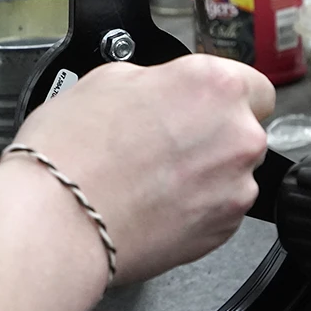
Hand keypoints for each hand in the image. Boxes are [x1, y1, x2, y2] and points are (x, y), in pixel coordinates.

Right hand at [6, 54, 274, 283]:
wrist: (58, 219)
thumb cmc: (72, 150)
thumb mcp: (105, 79)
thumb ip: (154, 81)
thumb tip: (160, 90)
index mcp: (213, 85)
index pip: (252, 85)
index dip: (219, 95)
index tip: (197, 104)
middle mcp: (237, 135)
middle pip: (241, 129)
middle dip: (208, 133)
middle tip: (159, 140)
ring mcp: (234, 188)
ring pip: (230, 172)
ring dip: (202, 172)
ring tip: (148, 175)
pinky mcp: (222, 231)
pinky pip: (217, 209)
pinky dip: (192, 206)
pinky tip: (151, 200)